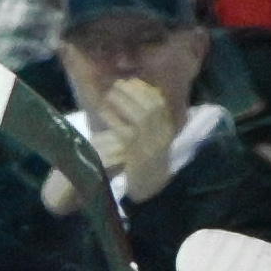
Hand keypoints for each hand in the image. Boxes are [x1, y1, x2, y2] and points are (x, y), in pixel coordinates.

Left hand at [97, 77, 181, 202]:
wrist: (147, 188)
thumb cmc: (144, 159)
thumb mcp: (151, 136)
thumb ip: (147, 118)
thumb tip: (135, 89)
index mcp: (166, 129)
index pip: (160, 103)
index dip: (145, 90)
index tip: (132, 81)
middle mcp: (162, 136)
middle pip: (151, 107)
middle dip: (134, 92)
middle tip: (117, 84)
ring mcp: (150, 146)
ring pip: (139, 117)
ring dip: (123, 102)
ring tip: (110, 94)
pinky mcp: (136, 155)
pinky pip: (124, 131)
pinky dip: (112, 118)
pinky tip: (103, 110)